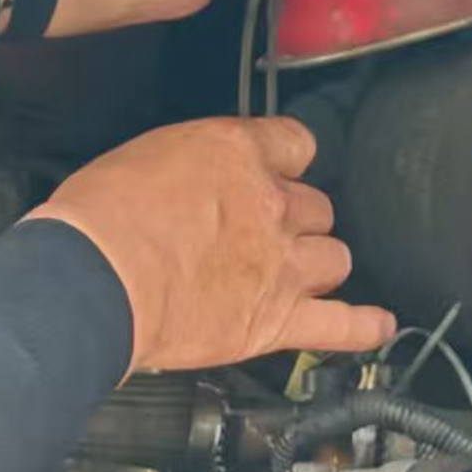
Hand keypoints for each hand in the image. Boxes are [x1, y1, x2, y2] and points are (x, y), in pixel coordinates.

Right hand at [28, 117, 394, 371]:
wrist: (93, 281)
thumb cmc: (99, 220)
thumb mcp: (141, 160)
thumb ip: (185, 169)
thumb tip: (185, 186)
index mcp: (236, 152)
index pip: (295, 143)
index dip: (287, 162)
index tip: (277, 172)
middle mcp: (271, 204)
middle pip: (316, 207)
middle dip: (295, 221)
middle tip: (264, 234)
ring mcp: (281, 264)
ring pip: (334, 258)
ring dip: (317, 266)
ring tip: (296, 276)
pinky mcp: (276, 320)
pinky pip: (342, 325)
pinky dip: (363, 328)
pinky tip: (377, 325)